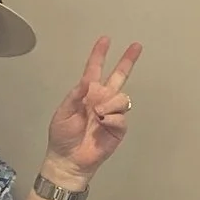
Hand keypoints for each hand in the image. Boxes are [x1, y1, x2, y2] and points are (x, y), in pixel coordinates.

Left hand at [42, 36, 141, 182]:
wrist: (69, 159)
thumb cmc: (62, 136)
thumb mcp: (63, 112)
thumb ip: (75, 95)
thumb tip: (88, 80)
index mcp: (86, 93)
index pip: (94, 69)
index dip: (99, 55)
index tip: (105, 39)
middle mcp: (102, 100)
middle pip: (119, 76)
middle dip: (127, 61)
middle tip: (137, 46)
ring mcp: (111, 113)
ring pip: (122, 97)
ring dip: (110, 103)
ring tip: (98, 115)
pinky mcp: (118, 128)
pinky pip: (121, 116)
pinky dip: (112, 118)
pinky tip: (103, 124)